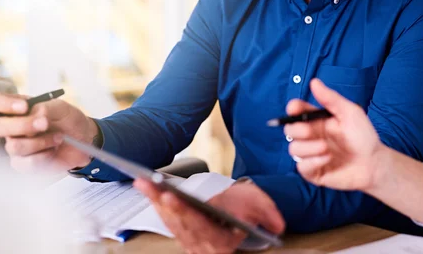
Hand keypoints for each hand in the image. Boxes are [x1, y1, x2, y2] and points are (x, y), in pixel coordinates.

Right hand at [0, 92, 98, 171]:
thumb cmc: (69, 120)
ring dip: (41, 141)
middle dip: (23, 125)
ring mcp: (16, 146)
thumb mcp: (61, 108)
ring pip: (14, 146)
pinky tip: (54, 150)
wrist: (84, 139)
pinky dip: (45, 155)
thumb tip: (30, 114)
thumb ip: (44, 108)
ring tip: (58, 137)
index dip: (3, 104)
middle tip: (45, 123)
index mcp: (18, 109)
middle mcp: (13, 127)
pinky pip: (27, 163)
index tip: (24, 106)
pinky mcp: (24, 164)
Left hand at [134, 180, 284, 253]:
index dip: (184, 212)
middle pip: (178, 222)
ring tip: (143, 180)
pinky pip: (164, 215)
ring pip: (168, 218)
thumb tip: (278, 225)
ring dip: (153, 199)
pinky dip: (154, 200)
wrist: (241, 215)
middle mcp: (200, 243)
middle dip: (162, 201)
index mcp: (220, 241)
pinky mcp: (180, 228)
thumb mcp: (260, 206)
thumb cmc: (247, 210)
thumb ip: (269, 214)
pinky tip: (147, 186)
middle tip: (150, 184)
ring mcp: (188, 237)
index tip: (171, 197)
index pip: (199, 227)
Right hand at [284, 78, 386, 191]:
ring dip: (308, 148)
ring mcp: (311, 154)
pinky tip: (327, 159)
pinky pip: (301, 166)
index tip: (295, 109)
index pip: (296, 111)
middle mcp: (311, 136)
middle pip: (289, 130)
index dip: (292, 109)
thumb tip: (314, 81)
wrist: (373, 163)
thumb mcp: (350, 113)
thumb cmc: (363, 136)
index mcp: (317, 120)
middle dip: (298, 130)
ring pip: (293, 148)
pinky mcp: (313, 171)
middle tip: (312, 132)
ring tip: (327, 149)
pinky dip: (312, 162)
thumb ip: (331, 99)